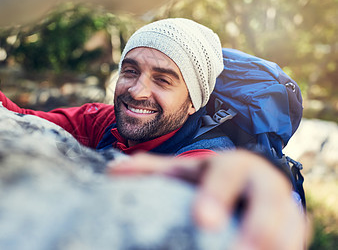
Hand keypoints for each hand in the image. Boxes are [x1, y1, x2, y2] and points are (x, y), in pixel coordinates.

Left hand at [108, 151, 309, 249]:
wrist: (251, 181)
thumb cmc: (209, 178)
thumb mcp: (183, 171)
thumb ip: (152, 171)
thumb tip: (112, 172)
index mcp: (232, 164)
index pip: (227, 174)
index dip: (217, 195)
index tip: (202, 220)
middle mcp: (263, 181)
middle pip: (269, 202)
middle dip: (258, 228)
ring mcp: (284, 205)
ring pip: (290, 226)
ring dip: (277, 245)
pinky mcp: (295, 226)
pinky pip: (295, 242)